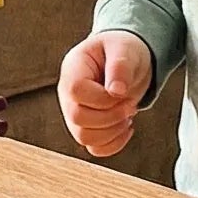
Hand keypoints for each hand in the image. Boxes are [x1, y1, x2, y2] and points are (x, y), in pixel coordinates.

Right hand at [59, 30, 152, 157]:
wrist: (127, 61)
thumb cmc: (122, 50)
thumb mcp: (125, 49)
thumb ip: (120, 66)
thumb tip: (116, 90)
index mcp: (73, 68)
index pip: (76, 91)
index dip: (101, 97)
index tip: (122, 91)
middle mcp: (68, 94)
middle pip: (78, 118)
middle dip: (111, 115)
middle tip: (130, 103)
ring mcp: (74, 113)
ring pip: (84, 138)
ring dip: (113, 130)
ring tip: (127, 113)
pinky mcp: (86, 129)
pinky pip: (95, 149)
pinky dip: (115, 144)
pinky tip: (126, 126)